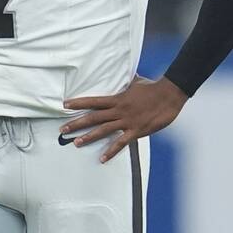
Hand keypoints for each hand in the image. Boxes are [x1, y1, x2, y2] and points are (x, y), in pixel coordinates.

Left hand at [62, 75, 187, 161]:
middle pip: (93, 117)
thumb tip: (121, 73)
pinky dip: (111, 151)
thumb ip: (125, 82)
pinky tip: (102, 159)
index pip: (93, 101)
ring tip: (76, 143)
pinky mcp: (136, 131)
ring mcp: (127, 121)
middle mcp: (119, 110)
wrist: (170, 94)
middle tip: (63, 130)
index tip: (65, 104)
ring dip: (89, 137)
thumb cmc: (153, 87)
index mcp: (117, 99)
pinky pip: (121, 143)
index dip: (78, 103)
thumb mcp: (136, 82)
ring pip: (104, 130)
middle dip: (77, 124)